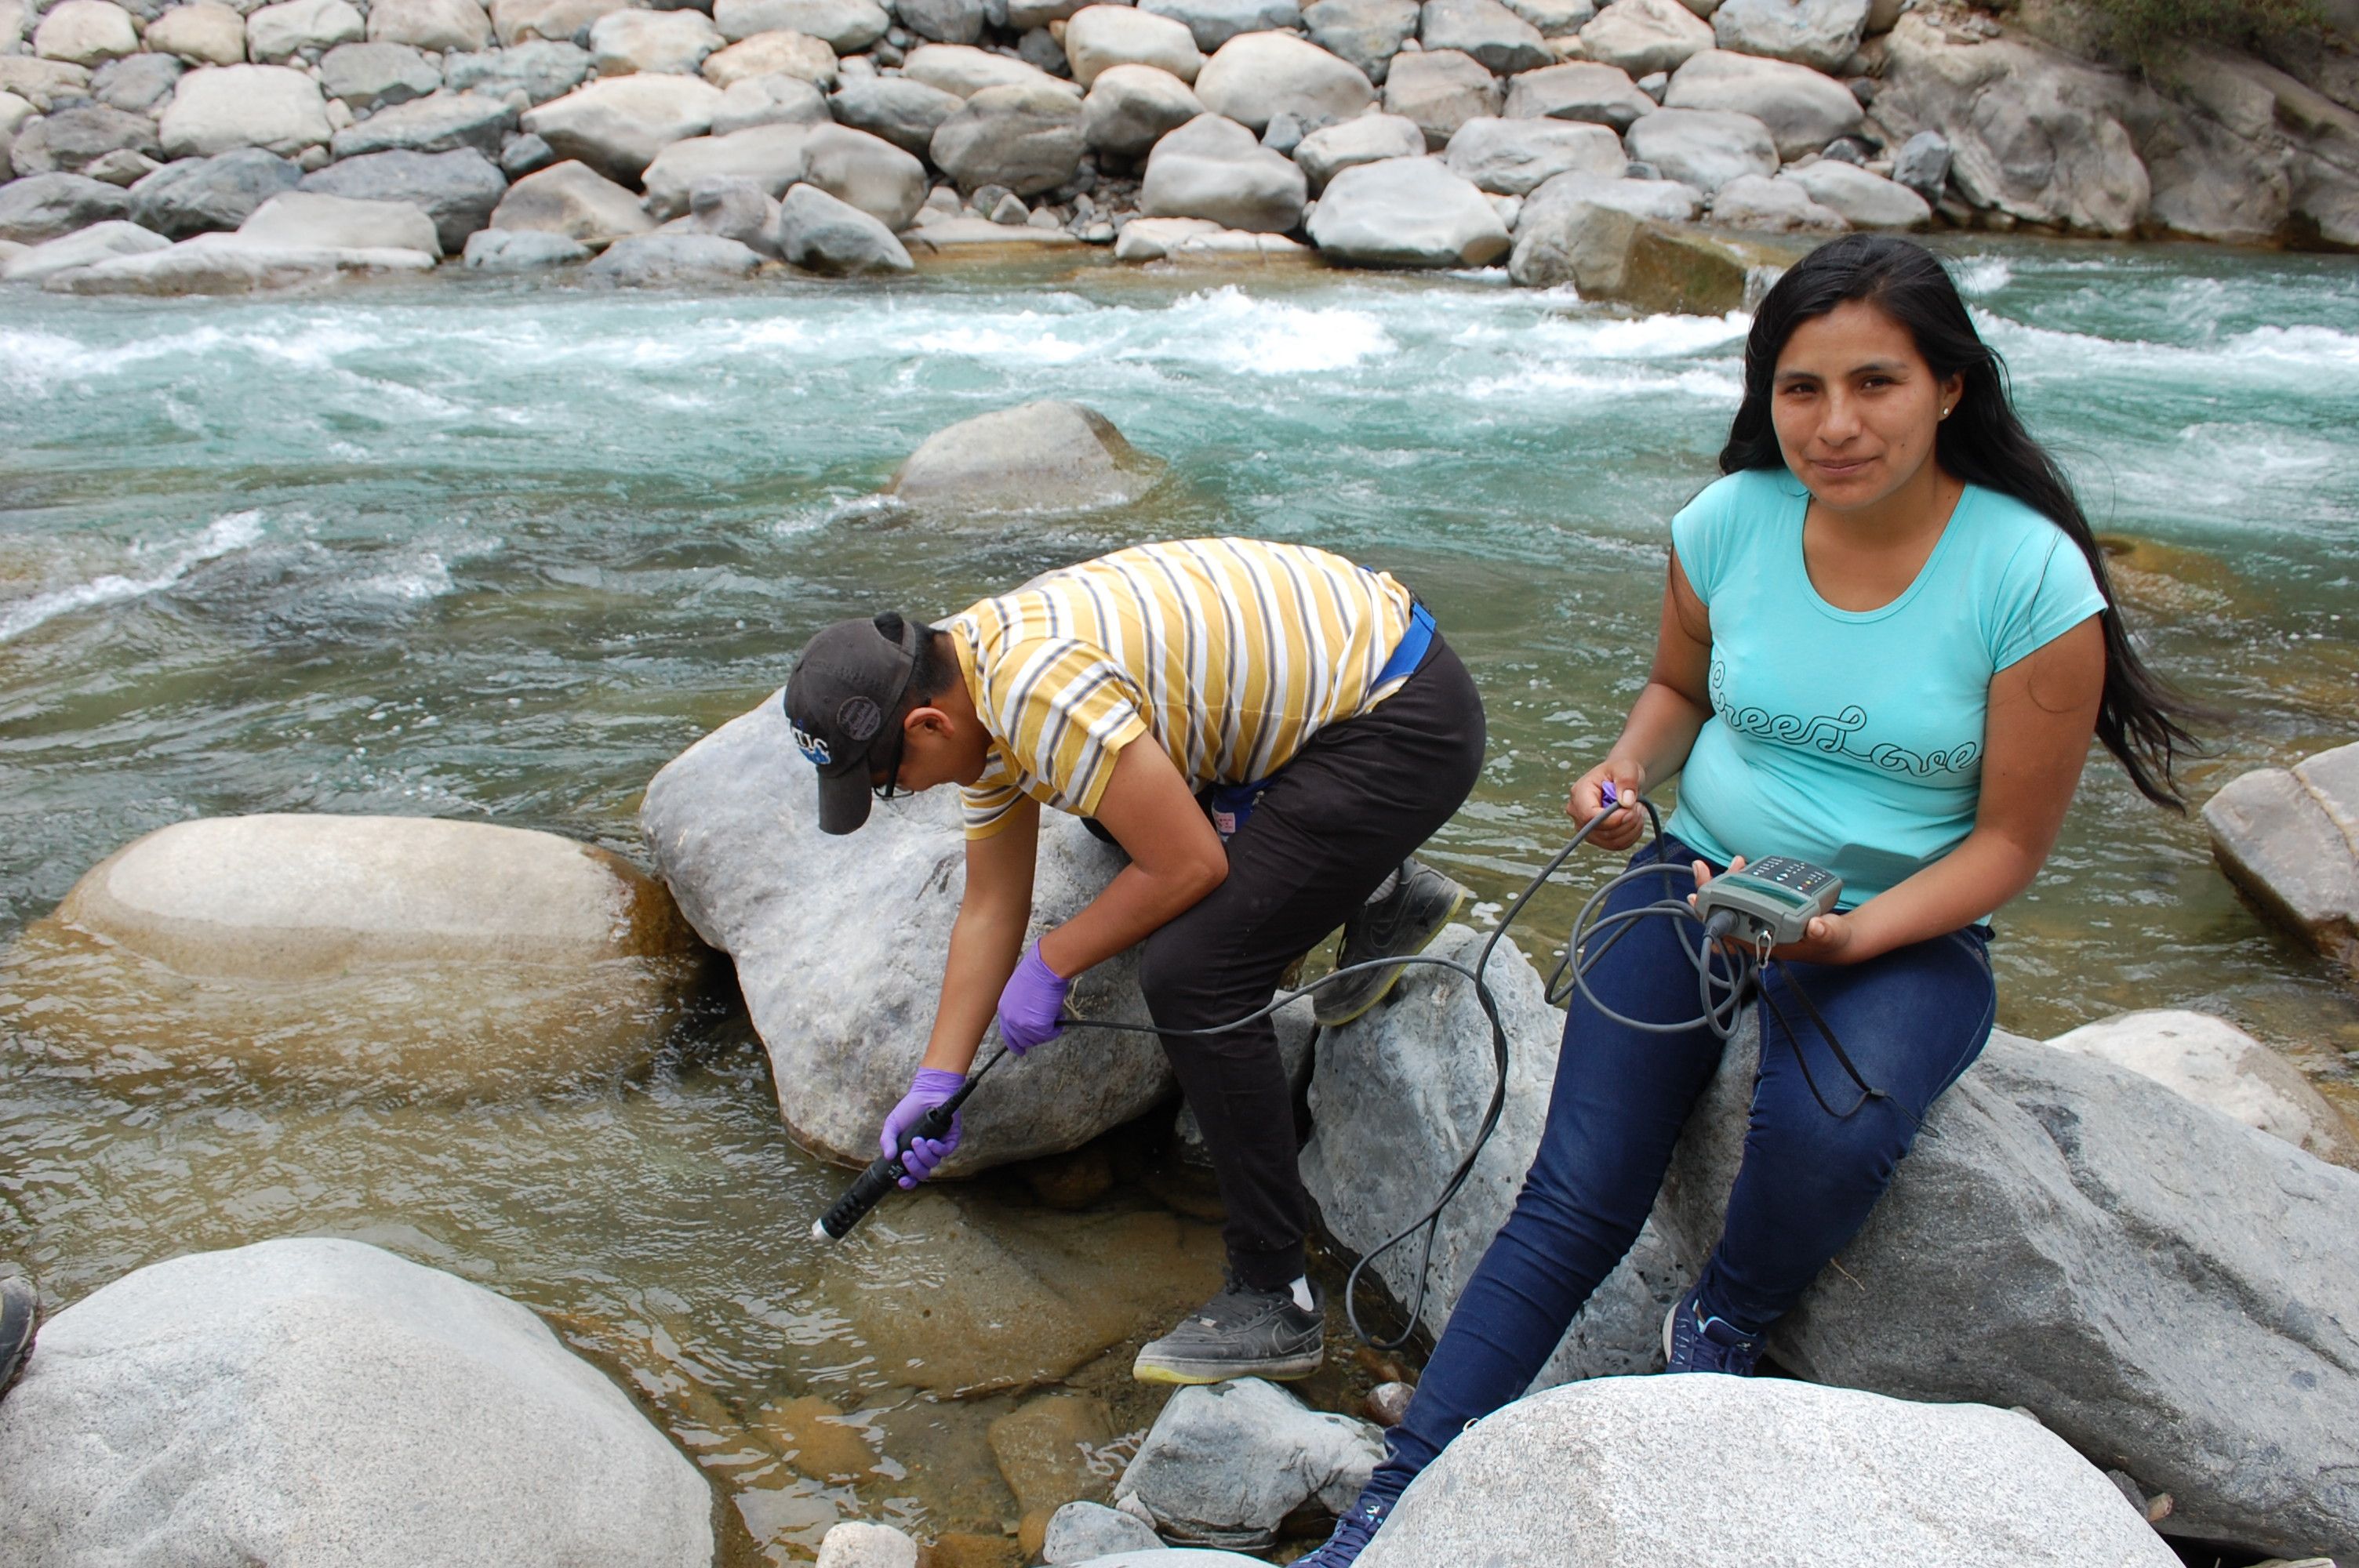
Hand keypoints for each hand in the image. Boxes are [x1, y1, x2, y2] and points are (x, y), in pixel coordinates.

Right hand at [881, 1067, 965, 1187]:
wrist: (926, 1092)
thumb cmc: (909, 1110)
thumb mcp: (892, 1125)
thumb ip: (887, 1140)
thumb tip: (888, 1156)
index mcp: (912, 1155)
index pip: (910, 1176)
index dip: (907, 1182)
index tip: (902, 1180)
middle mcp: (925, 1155)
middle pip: (922, 1173)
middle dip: (913, 1167)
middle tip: (906, 1154)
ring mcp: (938, 1148)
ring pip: (933, 1162)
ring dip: (923, 1154)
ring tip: (917, 1139)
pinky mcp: (950, 1139)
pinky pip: (945, 1151)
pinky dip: (937, 1148)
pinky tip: (930, 1141)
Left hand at [996, 941, 1070, 1054]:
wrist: (1045, 967)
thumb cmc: (1036, 971)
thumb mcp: (1019, 990)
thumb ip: (1020, 1006)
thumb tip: (1031, 1016)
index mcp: (1004, 1008)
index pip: (1007, 1033)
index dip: (1015, 1043)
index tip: (1020, 1050)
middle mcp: (1010, 1019)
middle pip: (1023, 1040)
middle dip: (1036, 1037)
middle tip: (1047, 1029)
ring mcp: (1023, 1024)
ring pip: (1037, 1039)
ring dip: (1048, 1029)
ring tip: (1054, 1013)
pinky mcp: (1037, 1027)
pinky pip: (1050, 1034)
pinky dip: (1056, 1028)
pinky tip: (1059, 1014)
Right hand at [1568, 759, 1645, 851]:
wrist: (1621, 778)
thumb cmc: (1621, 771)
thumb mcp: (1626, 768)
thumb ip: (1626, 781)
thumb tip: (1626, 802)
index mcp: (1579, 793)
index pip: (1589, 816)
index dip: (1612, 819)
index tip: (1632, 811)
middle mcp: (1577, 813)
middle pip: (1599, 832)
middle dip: (1625, 823)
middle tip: (1639, 807)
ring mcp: (1586, 827)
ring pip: (1609, 841)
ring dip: (1631, 830)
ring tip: (1638, 812)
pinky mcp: (1597, 837)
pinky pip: (1616, 845)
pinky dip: (1631, 836)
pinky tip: (1636, 821)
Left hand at [1688, 855, 1861, 964]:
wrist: (1835, 938)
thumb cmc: (1829, 939)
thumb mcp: (1830, 936)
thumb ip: (1825, 932)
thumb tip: (1816, 926)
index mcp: (1762, 942)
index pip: (1727, 932)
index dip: (1709, 916)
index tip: (1696, 898)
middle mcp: (1755, 933)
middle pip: (1722, 913)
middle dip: (1709, 891)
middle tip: (1701, 868)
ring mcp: (1757, 920)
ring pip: (1731, 902)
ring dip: (1725, 882)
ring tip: (1734, 862)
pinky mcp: (1764, 909)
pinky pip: (1744, 895)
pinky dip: (1740, 880)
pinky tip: (1742, 866)